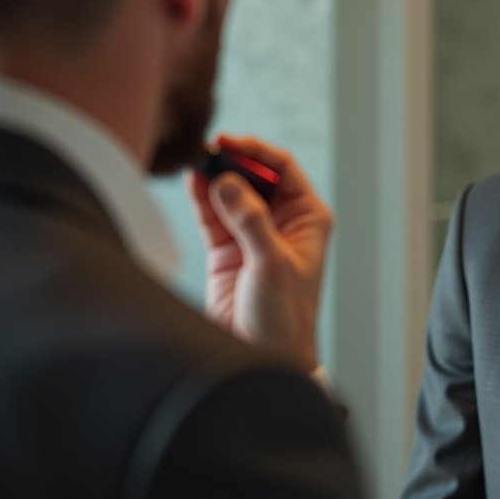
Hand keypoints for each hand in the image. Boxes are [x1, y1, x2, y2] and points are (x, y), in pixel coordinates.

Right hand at [186, 133, 330, 370]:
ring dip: (213, 178)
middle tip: (207, 152)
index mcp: (307, 218)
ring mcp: (252, 233)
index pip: (284, 169)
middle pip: (254, 176)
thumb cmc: (285, 318)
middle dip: (231, 162)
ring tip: (195, 164)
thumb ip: (250, 222)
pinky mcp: (227, 249)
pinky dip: (201, 198)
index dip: (257, 152)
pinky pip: (212, 214)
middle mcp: (282, 221)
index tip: (229, 142)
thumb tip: (227, 183)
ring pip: (230, 192)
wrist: (265, 355)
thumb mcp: (272, 265)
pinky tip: (192, 183)